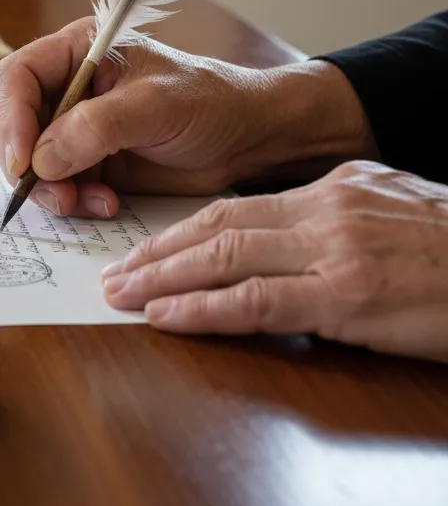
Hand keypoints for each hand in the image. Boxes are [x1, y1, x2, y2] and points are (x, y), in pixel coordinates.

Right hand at [0, 17, 375, 218]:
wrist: (248, 141)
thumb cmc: (211, 103)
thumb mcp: (155, 106)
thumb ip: (96, 128)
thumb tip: (41, 160)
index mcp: (78, 53)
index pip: (17, 78)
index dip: (11, 118)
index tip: (23, 161)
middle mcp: (68, 88)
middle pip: (12, 122)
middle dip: (25, 161)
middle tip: (53, 192)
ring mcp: (74, 129)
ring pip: (29, 161)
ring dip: (50, 189)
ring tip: (85, 203)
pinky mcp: (87, 164)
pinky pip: (57, 187)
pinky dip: (72, 202)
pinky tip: (105, 204)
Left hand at [103, 161, 447, 362]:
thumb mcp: (392, 213)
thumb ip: (333, 222)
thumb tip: (282, 243)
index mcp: (332, 188)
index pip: (237, 205)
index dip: (182, 230)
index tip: (145, 249)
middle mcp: (324, 208)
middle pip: (218, 224)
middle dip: (158, 252)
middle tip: (114, 274)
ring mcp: (334, 249)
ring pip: (225, 255)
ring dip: (164, 278)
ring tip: (121, 295)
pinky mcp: (347, 294)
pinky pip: (256, 300)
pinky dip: (204, 309)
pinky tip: (166, 317)